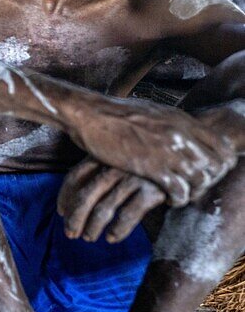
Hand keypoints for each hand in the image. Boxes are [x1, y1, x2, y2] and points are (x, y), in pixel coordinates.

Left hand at [57, 158, 166, 243]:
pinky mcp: (152, 190)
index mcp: (104, 154)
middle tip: (70, 234)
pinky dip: (118, 229)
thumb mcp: (121, 157)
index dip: (65, 196)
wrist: (188, 154)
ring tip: (89, 238)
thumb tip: (79, 195)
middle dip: (75, 218)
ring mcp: (133, 177)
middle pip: (85, 195)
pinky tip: (112, 238)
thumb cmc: (149, 158)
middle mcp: (115, 165)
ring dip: (93, 226)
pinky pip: (129, 214)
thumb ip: (102, 169)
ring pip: (105, 208)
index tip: (61, 212)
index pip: (75, 176)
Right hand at [62, 94, 236, 205]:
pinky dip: (177, 199)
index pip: (222, 146)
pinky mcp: (151, 166)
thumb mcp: (152, 112)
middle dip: (209, 181)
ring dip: (193, 192)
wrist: (89, 114)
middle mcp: (180, 134)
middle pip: (216, 166)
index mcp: (182, 120)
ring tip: (180, 195)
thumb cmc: (114, 114)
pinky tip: (167, 199)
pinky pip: (179, 190)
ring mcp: (167, 150)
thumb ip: (172, 124)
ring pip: (200, 180)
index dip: (220, 164)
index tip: (207, 173)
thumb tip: (182, 132)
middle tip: (194, 187)